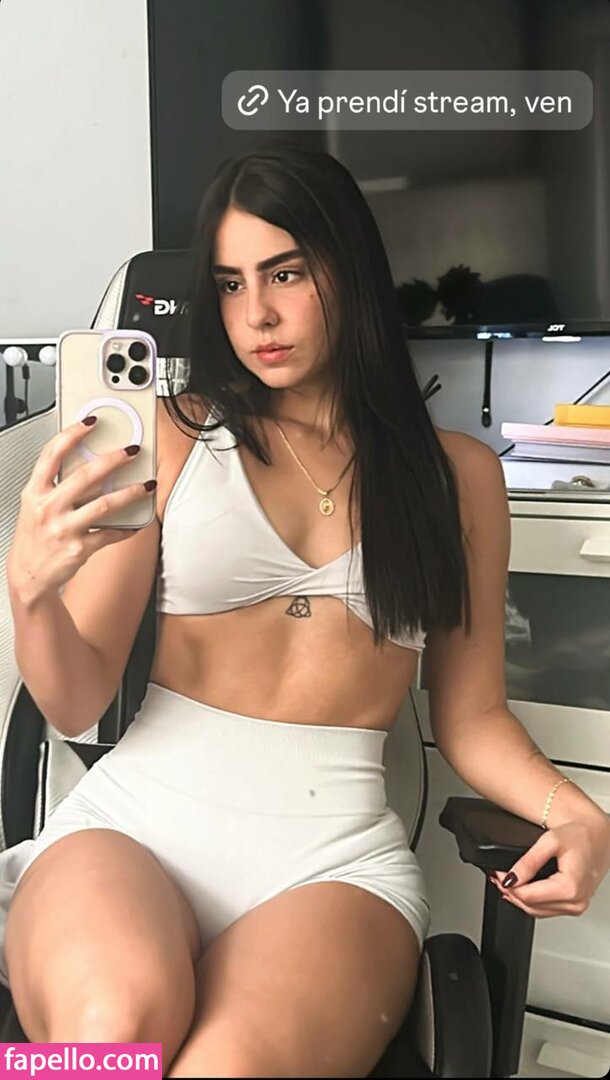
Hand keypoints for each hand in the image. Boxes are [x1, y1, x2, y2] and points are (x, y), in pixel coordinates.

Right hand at [7, 419, 152, 604]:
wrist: (28, 576)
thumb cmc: (35, 537)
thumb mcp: (35, 506)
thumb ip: (55, 486)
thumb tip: (90, 464)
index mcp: (35, 492)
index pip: (51, 455)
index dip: (71, 435)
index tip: (91, 423)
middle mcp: (48, 508)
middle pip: (85, 476)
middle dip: (113, 460)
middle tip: (132, 450)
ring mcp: (64, 529)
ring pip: (104, 504)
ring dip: (131, 493)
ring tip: (148, 485)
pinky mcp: (79, 548)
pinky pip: (110, 534)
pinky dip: (128, 528)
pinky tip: (138, 523)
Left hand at [488, 814, 609, 917]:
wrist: (601, 835)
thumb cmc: (582, 835)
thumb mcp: (550, 841)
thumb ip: (529, 862)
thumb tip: (510, 878)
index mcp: (570, 888)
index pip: (527, 896)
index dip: (507, 885)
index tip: (496, 874)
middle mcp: (575, 902)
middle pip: (531, 906)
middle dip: (510, 892)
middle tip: (495, 877)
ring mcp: (577, 906)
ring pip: (537, 912)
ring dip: (519, 899)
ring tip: (504, 882)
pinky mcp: (575, 905)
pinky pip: (547, 909)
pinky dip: (532, 901)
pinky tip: (521, 889)